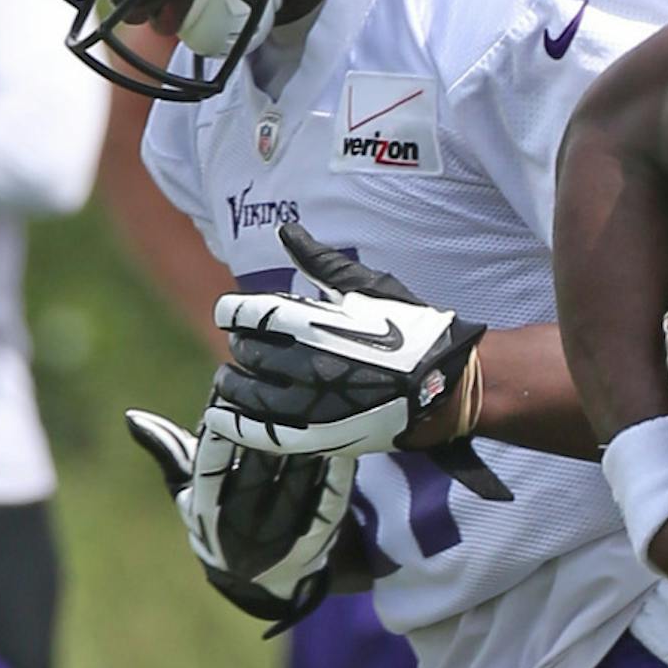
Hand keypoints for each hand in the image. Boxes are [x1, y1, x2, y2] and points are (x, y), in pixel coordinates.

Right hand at [125, 405, 354, 626]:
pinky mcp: (314, 546)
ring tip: (317, 411)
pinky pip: (326, 507)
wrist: (260, 580)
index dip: (221, 429)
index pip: (209, 465)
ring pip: (292, 490)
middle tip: (282, 394)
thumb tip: (133, 418)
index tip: (229, 391)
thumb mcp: (191, 490)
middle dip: (268, 433)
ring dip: (306, 451)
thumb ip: (169, 451)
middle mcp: (237, 530)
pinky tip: (342, 448)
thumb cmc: (222, 516)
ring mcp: (277, 542)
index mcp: (206, 510)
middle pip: (254, 474)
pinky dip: (334, 478)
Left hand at [209, 223, 509, 500]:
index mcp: (314, 323)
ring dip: (232, 384)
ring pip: (247, 393)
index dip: (232, 312)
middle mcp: (306, 364)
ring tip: (230, 380)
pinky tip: (220, 417)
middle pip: (246, 352)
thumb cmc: (412, 332)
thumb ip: (320, 261)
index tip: (231, 313)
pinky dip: (235, 425)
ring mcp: (311, 404)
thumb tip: (285, 230)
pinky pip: (263, 434)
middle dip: (241, 346)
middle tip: (244, 346)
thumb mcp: (368, 287)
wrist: (446, 387)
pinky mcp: (319, 437)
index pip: (248, 314)